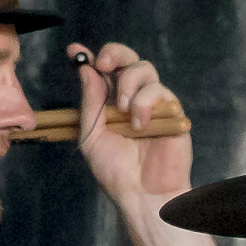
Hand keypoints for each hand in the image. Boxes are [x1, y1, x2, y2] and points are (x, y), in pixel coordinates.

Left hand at [69, 40, 192, 204]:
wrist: (141, 194)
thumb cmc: (116, 172)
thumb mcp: (92, 137)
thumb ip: (90, 104)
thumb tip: (86, 69)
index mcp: (109, 104)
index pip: (101, 72)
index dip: (89, 57)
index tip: (74, 51)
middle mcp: (131, 99)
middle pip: (126, 59)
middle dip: (114, 54)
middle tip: (103, 64)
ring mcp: (152, 103)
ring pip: (144, 68)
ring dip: (129, 82)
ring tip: (123, 109)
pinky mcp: (170, 111)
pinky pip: (159, 90)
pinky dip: (145, 102)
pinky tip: (139, 124)